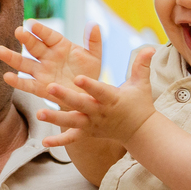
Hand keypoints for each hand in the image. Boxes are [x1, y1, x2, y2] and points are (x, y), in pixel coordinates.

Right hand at [0, 20, 102, 106]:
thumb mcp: (94, 57)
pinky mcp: (40, 88)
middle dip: (26, 39)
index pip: (48, 35)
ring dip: (12, 57)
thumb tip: (94, 24)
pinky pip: (27, 84)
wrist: (86, 96)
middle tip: (18, 31)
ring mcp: (41, 72)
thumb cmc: (88, 74)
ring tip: (0, 51)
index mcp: (60, 45)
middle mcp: (47, 57)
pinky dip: (17, 81)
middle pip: (34, 46)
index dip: (41, 30)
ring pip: (24, 63)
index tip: (32, 24)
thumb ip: (94, 42)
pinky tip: (7, 77)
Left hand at [37, 47, 157, 147]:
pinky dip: (59, 142)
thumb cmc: (139, 103)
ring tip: (39, 113)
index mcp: (112, 98)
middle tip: (50, 87)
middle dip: (65, 96)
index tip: (78, 77)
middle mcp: (100, 112)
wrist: (140, 131)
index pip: (99, 91)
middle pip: (81, 104)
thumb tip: (150, 46)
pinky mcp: (88, 133)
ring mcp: (92, 124)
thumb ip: (142, 65)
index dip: (89, 85)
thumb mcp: (142, 84)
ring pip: (72, 121)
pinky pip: (72, 139)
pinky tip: (44, 143)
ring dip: (56, 118)